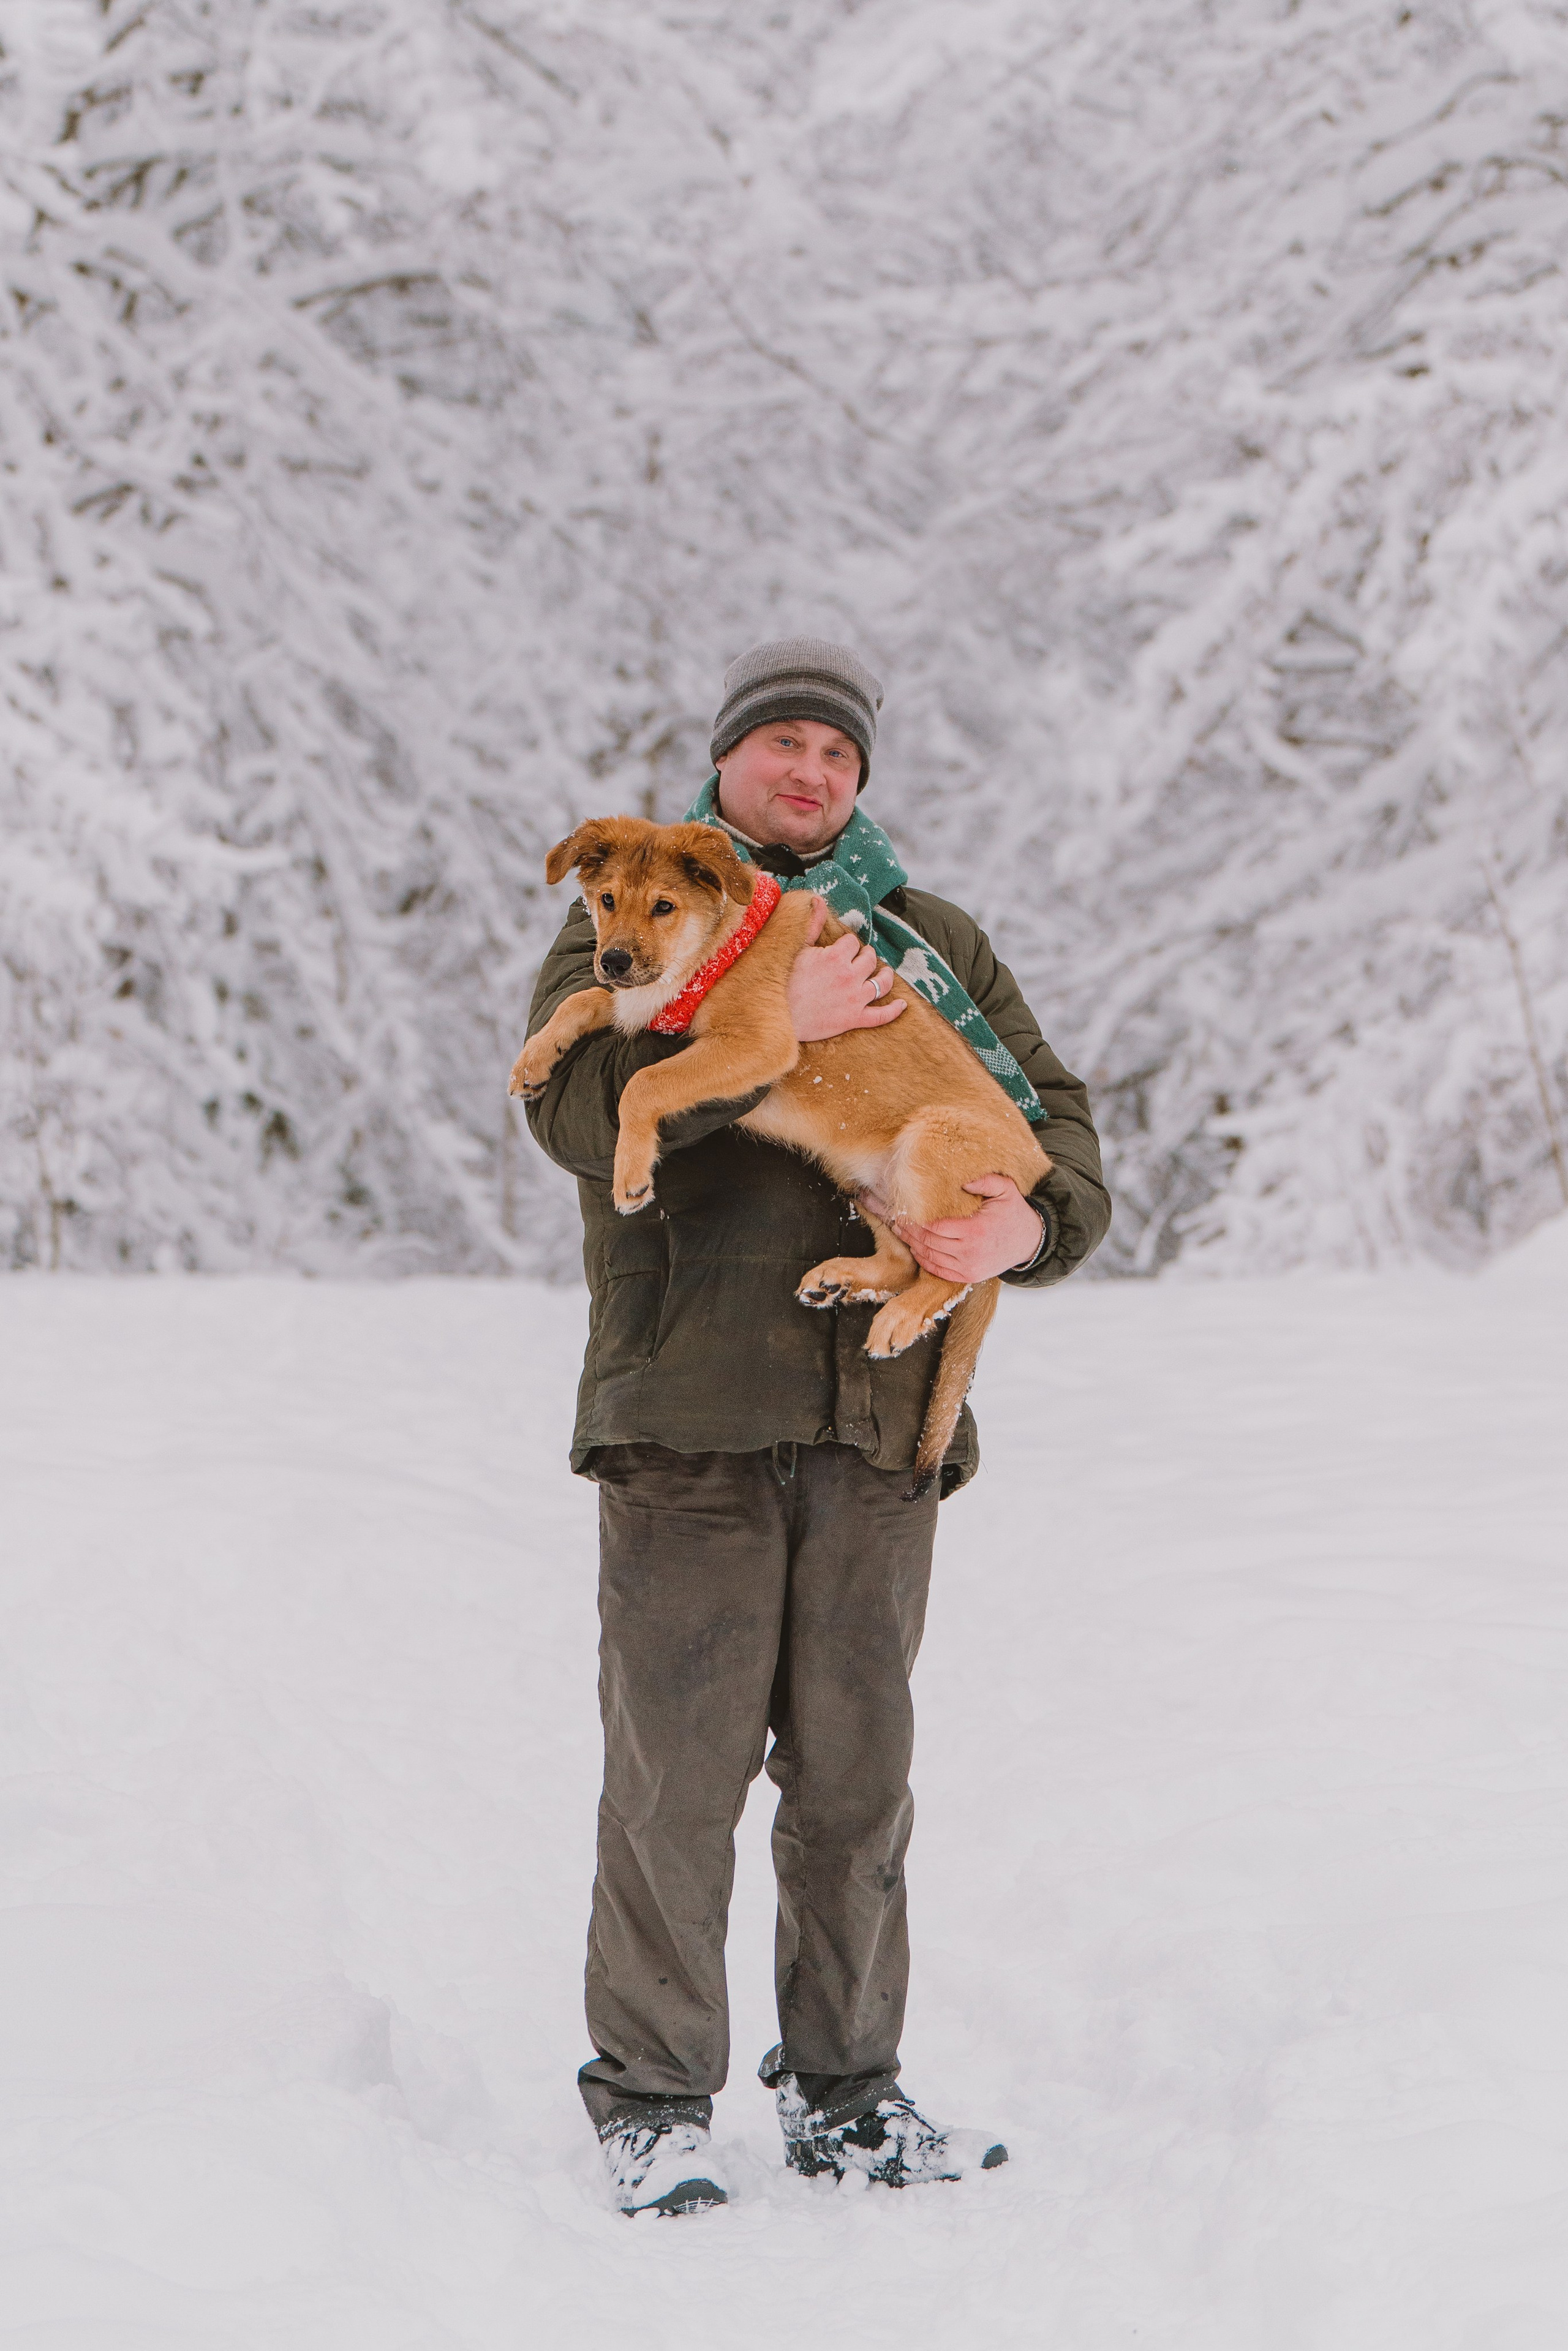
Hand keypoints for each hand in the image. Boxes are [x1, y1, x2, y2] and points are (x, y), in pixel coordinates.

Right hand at [787, 897, 906, 1042]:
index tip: (842, 948)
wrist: (777, 1015)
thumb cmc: (783, 981)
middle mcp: (850, 976)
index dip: (847, 944)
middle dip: (866, 957)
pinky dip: (894, 1010)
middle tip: (862, 958)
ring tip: (885, 973)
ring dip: (885, 976)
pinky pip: (881, 1016)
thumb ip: (812, 924)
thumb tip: (818, 900)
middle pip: (869, 960)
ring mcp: (854, 999)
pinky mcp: (854, 1019)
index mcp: (836, 957)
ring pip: (881, 984)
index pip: (852, 942)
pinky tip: (902, 1004)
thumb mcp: (797, 948)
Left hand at [858, 1173, 1043, 1281]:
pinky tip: (914, 1246)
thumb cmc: (1015, 1214)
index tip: (901, 1208)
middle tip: (892, 1216)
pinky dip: (923, 1259)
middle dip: (907, 1230)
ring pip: (928, 1257)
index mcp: (974, 1232)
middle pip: (926, 1242)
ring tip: (898, 1228)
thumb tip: (963, 1179)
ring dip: (911, 1244)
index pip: (934, 1227)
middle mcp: (968, 1253)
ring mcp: (967, 1268)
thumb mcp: (1006, 1190)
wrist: (1030, 1242)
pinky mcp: (967, 1277)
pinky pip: (937, 1270)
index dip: (915, 1219)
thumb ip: (985, 1181)